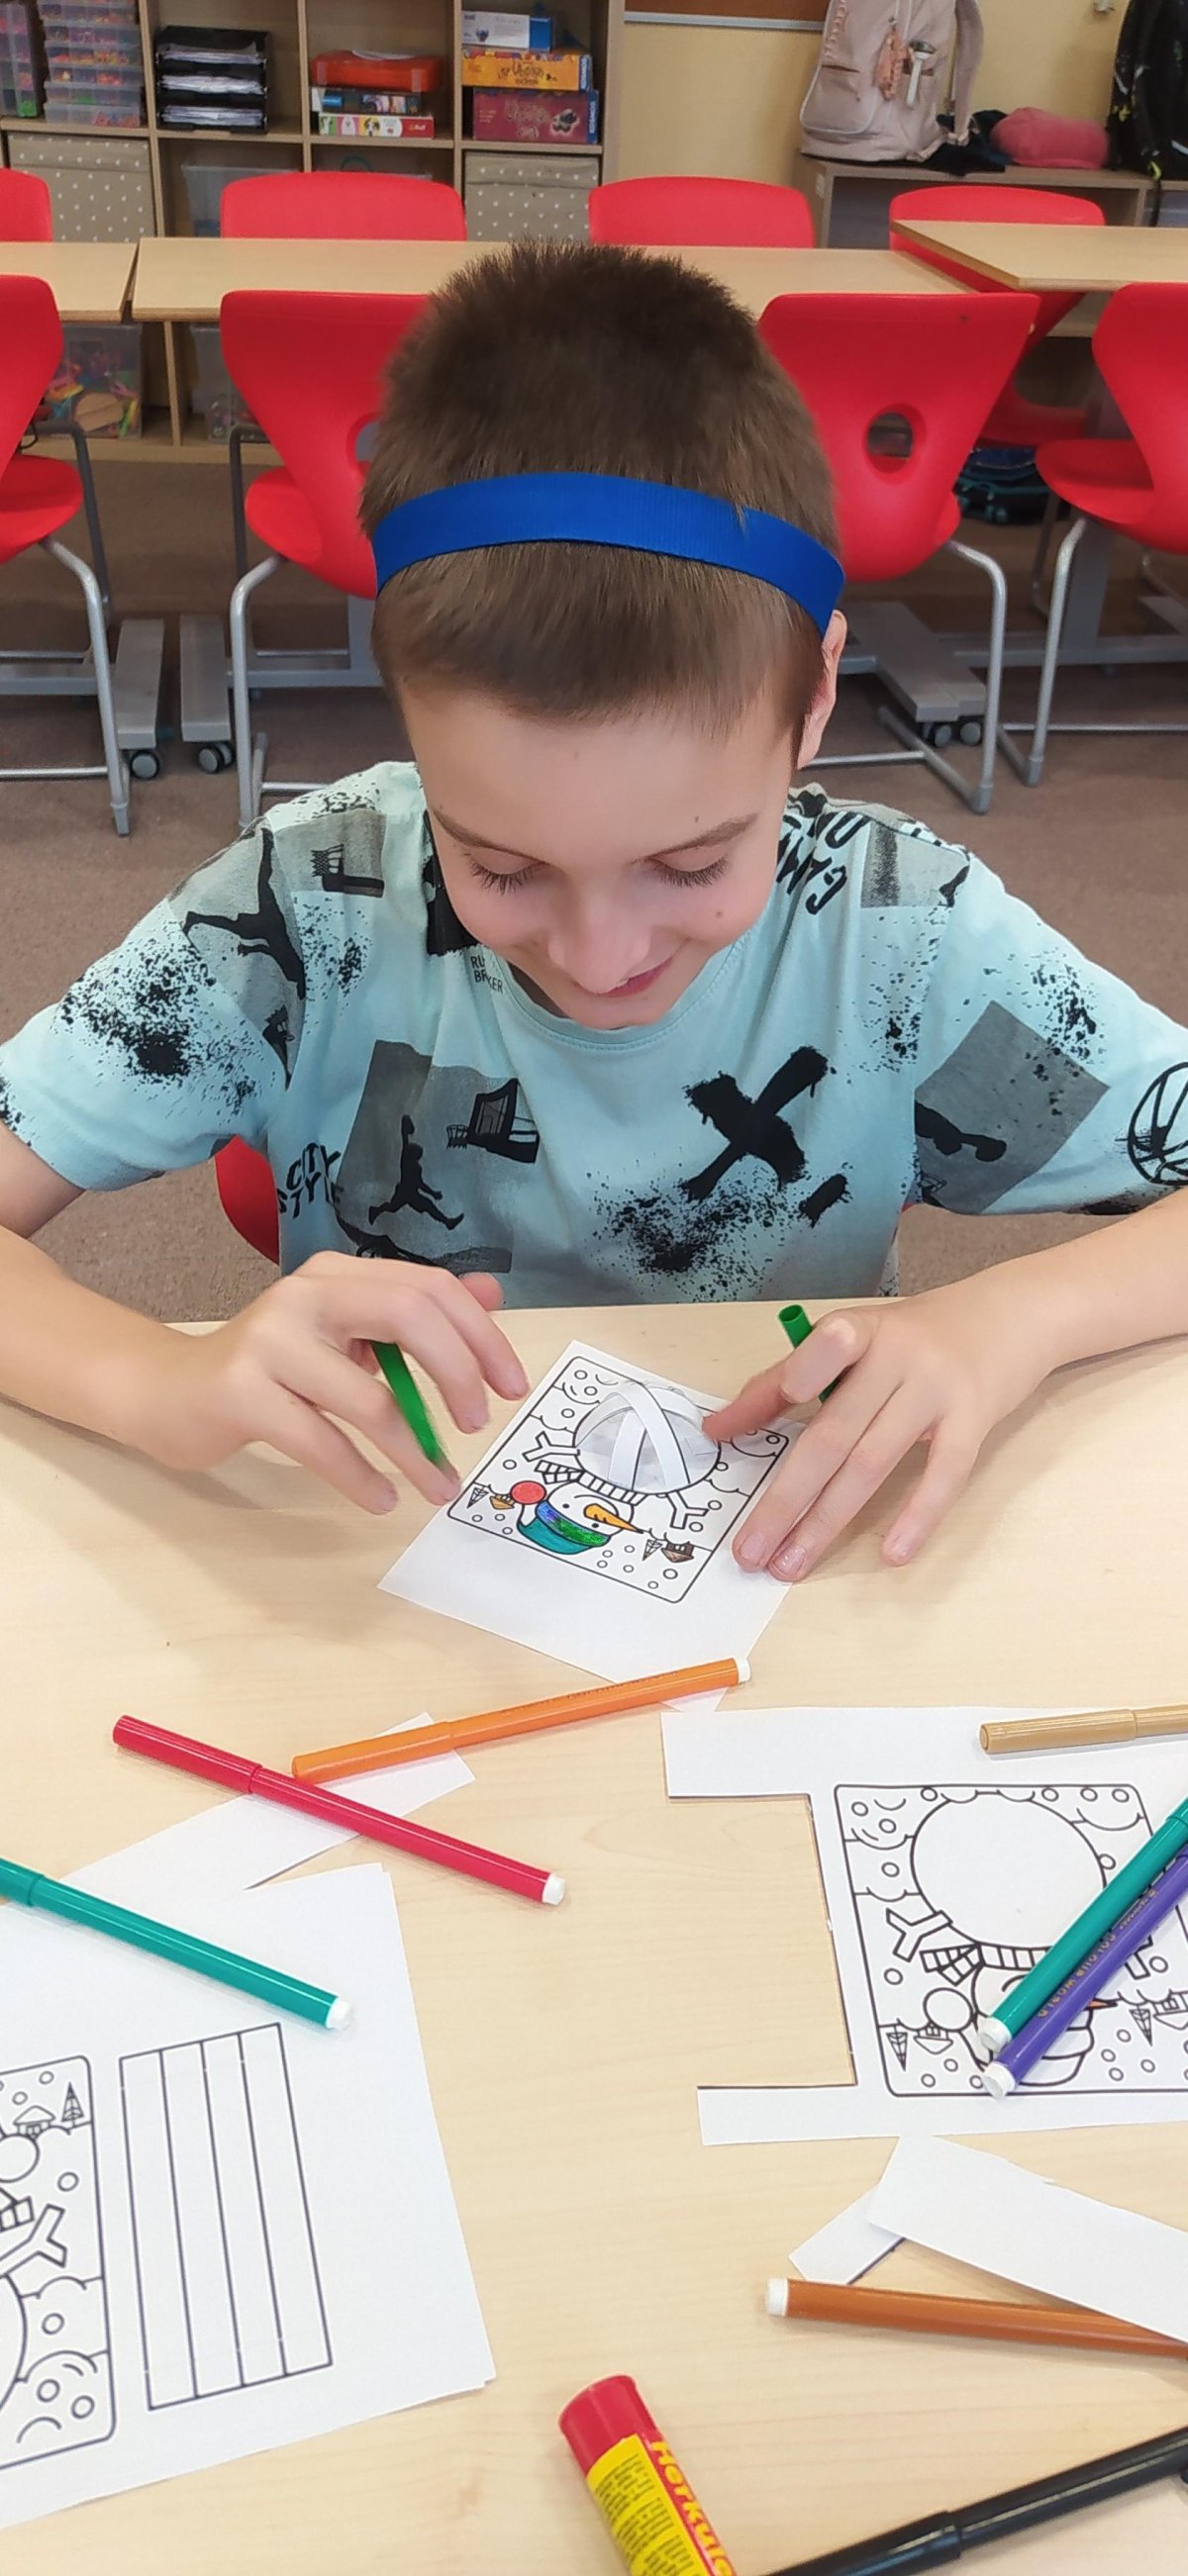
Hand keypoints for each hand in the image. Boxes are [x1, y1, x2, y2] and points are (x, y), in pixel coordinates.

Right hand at [127, 1253, 527, 1513]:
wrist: (171, 1392)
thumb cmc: (270, 1369)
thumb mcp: (344, 1333)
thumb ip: (411, 1314)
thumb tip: (490, 1293)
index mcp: (338, 1275)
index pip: (430, 1288)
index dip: (481, 1336)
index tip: (511, 1388)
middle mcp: (306, 1295)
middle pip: (408, 1315)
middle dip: (458, 1374)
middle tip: (478, 1425)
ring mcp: (270, 1342)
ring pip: (367, 1398)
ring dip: (416, 1451)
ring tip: (439, 1486)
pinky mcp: (242, 1394)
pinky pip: (321, 1443)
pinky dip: (362, 1478)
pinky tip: (382, 1499)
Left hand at [706, 1283, 1051, 1580]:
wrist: (1009, 1316)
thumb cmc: (913, 1338)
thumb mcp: (852, 1341)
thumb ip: (782, 1381)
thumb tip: (716, 1429)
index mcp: (858, 1330)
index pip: (821, 1351)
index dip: (796, 1375)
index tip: (755, 1415)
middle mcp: (896, 1357)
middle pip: (833, 1433)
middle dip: (786, 1498)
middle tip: (750, 1549)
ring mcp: (936, 1389)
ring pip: (873, 1462)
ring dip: (827, 1520)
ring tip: (792, 1564)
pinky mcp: (974, 1419)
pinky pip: (944, 1473)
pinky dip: (918, 1515)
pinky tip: (892, 1554)